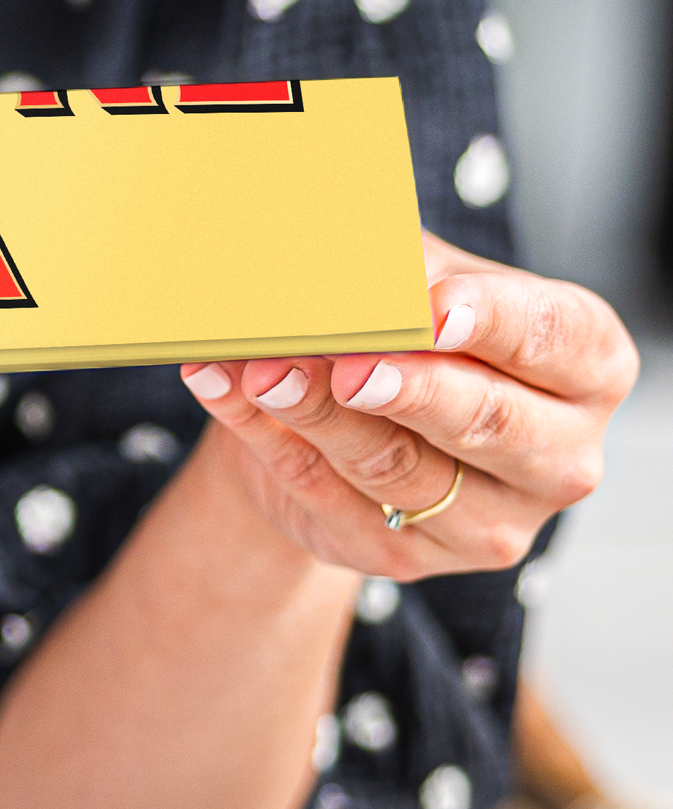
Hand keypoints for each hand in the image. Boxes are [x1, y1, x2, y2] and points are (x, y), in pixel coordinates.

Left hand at [178, 232, 637, 580]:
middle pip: (488, 423)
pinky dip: (264, 436)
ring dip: (317, 413)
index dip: (496, 323)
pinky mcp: (405, 555)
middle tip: (348, 364)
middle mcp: (556, 454)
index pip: (556, 339)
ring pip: (395, 467)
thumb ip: (395, 266)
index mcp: (586, 366)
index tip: (436, 309)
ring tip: (263, 369)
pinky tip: (222, 386)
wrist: (343, 411)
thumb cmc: (402, 328)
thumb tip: (332, 253)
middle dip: (411, 389)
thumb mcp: (414, 276)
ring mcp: (488, 520)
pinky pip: (325, 493)